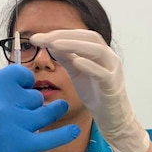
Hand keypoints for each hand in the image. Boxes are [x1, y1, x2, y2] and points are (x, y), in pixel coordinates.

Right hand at [0, 64, 78, 151]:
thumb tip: (3, 89)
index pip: (21, 74)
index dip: (25, 80)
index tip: (24, 87)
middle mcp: (5, 102)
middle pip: (33, 95)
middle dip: (31, 102)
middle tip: (27, 109)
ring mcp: (14, 124)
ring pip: (44, 112)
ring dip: (52, 110)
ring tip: (59, 108)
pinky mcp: (18, 147)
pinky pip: (49, 138)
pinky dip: (64, 135)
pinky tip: (74, 131)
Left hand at [30, 29, 148, 151]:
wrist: (112, 118)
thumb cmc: (96, 94)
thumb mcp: (77, 73)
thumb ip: (67, 58)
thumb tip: (51, 43)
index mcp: (100, 52)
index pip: (81, 35)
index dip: (60, 33)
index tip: (38, 37)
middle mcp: (109, 57)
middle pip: (90, 37)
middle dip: (65, 36)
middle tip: (43, 39)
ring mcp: (113, 71)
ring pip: (97, 51)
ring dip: (75, 46)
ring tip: (55, 44)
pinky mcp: (113, 86)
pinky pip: (103, 73)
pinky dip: (90, 66)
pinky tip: (76, 62)